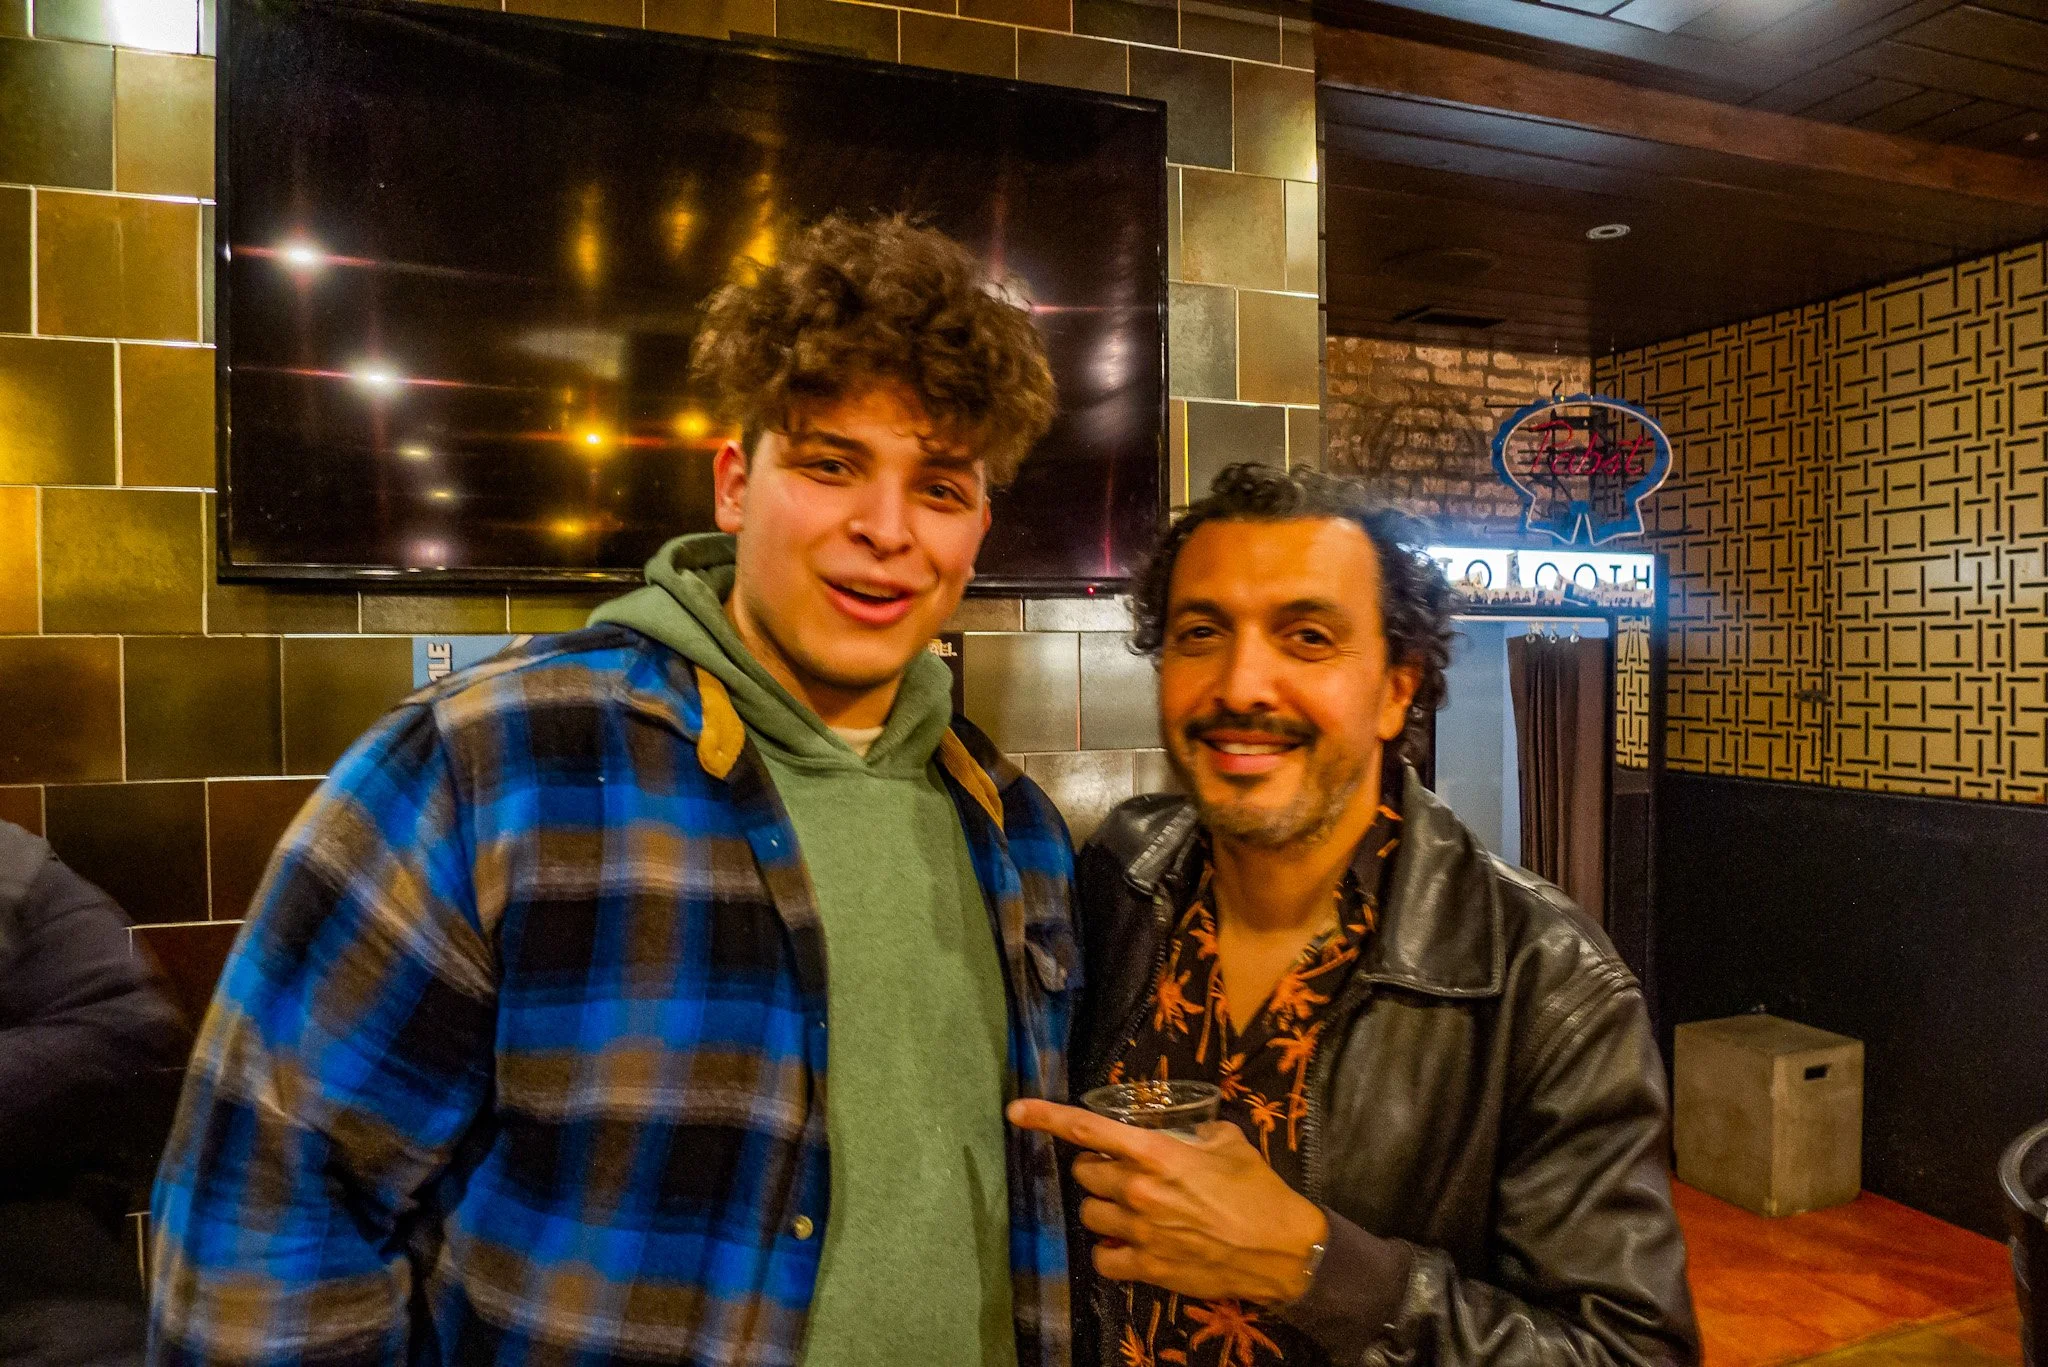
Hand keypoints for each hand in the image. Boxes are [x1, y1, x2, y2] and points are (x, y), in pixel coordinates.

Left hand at [1007, 1098, 1327, 1304]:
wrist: (1282, 1250)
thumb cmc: (1259, 1191)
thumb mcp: (1229, 1143)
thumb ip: (1194, 1132)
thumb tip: (1183, 1130)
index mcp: (1156, 1154)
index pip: (1087, 1130)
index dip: (1046, 1117)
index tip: (1016, 1110)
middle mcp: (1139, 1191)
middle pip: (1085, 1174)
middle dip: (1097, 1168)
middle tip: (1123, 1172)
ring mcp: (1139, 1233)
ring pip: (1091, 1214)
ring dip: (1104, 1207)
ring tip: (1131, 1208)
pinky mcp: (1147, 1267)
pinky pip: (1104, 1258)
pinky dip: (1110, 1251)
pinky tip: (1128, 1244)